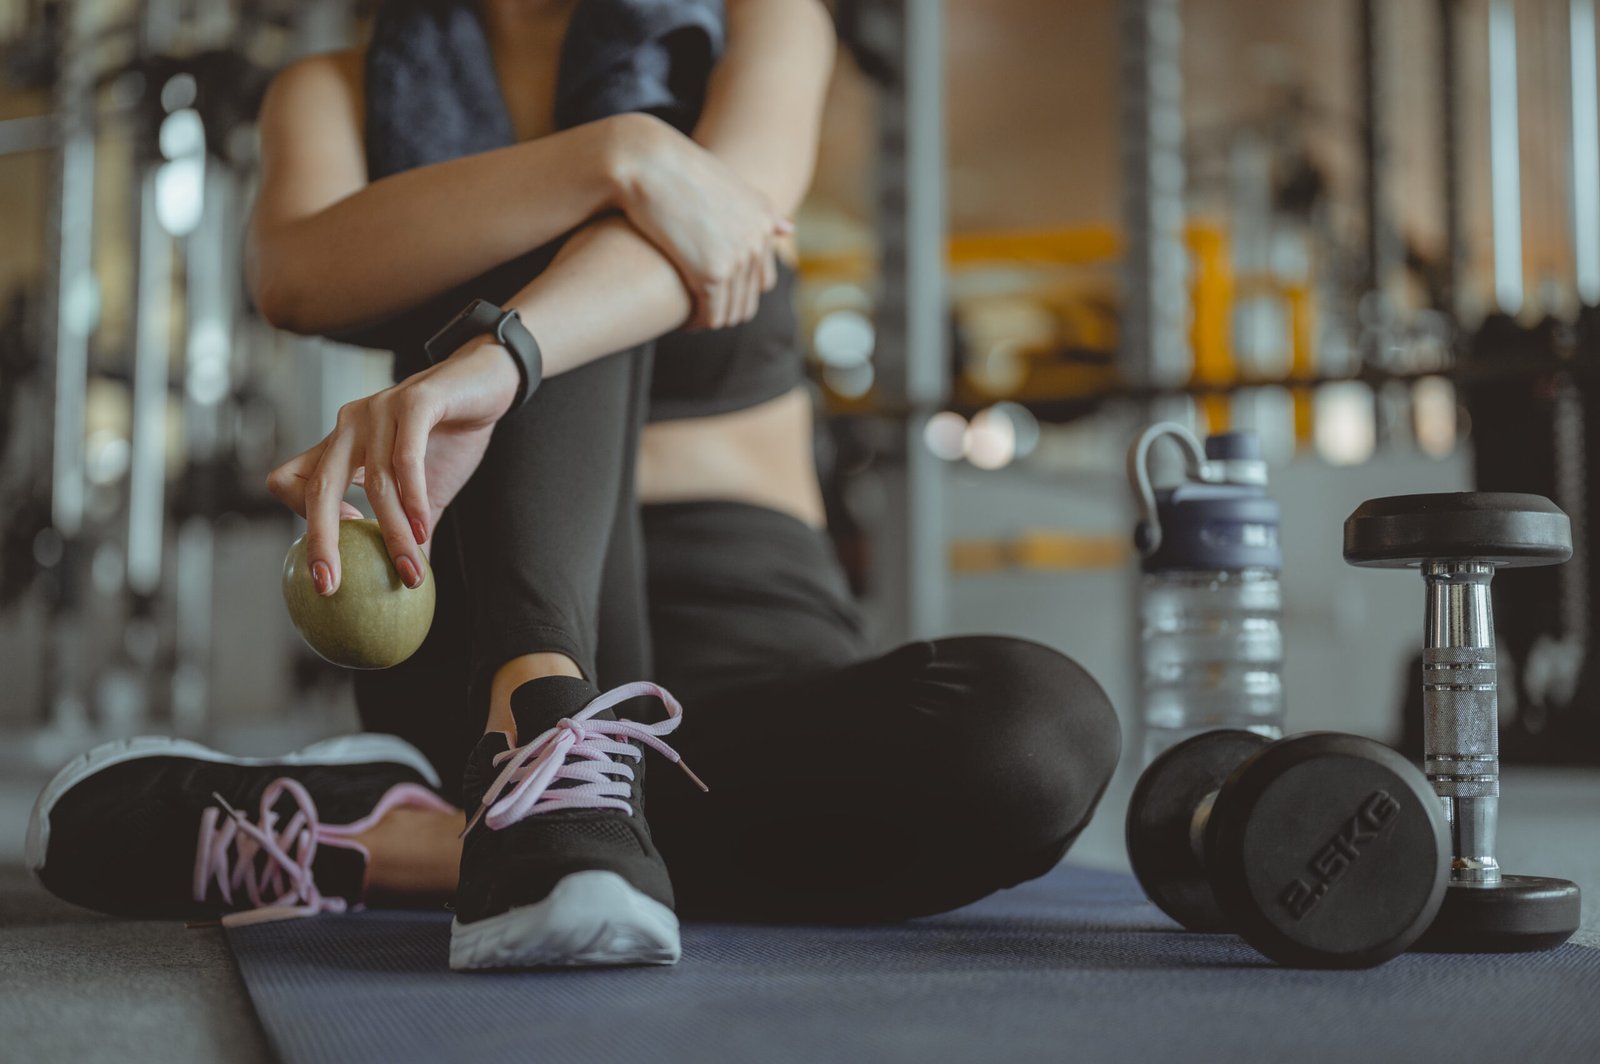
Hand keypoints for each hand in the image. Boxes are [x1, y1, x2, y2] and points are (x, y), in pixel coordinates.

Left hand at [266, 337, 519, 595]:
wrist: (487, 383)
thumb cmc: (449, 436)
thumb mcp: (425, 491)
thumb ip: (411, 530)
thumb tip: (412, 585)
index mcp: (341, 445)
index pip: (287, 480)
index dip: (302, 518)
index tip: (345, 545)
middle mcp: (349, 425)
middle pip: (316, 487)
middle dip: (319, 541)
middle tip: (330, 585)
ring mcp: (379, 411)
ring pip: (375, 483)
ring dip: (392, 534)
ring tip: (411, 571)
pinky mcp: (415, 402)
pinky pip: (406, 458)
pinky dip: (412, 499)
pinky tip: (423, 530)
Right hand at [611, 114, 790, 330]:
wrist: (647, 163)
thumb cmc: (677, 171)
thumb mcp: (729, 185)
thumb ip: (759, 211)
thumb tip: (789, 228)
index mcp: (765, 217)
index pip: (763, 279)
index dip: (738, 293)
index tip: (714, 297)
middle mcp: (758, 239)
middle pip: (748, 299)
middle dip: (724, 310)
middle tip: (698, 314)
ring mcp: (738, 257)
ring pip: (731, 311)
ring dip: (710, 320)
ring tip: (689, 319)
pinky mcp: (712, 273)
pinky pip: (711, 315)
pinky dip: (697, 324)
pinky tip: (682, 323)